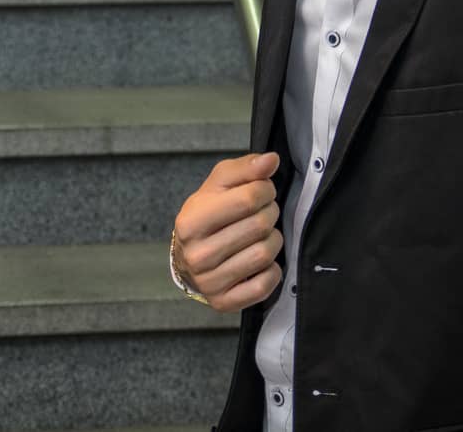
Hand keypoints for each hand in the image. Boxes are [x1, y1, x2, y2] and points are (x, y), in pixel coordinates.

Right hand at [172, 151, 284, 311]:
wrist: (189, 258)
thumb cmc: (209, 214)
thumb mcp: (220, 184)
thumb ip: (246, 168)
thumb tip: (271, 160)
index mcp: (191, 221)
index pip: (248, 198)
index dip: (265, 190)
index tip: (263, 192)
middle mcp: (197, 254)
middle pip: (259, 226)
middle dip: (270, 214)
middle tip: (263, 213)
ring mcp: (209, 282)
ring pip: (264, 254)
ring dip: (273, 240)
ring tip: (263, 235)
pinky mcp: (224, 302)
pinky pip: (265, 285)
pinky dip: (272, 270)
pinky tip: (261, 262)